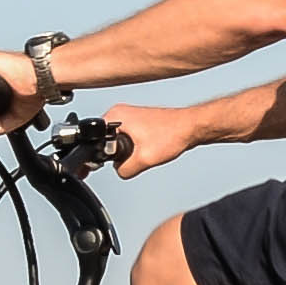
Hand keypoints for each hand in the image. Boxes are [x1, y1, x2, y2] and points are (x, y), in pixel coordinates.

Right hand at [99, 99, 228, 177]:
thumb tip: (120, 172)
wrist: (191, 128)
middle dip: (117, 154)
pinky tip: (148, 149)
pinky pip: (127, 139)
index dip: (99, 155)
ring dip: (127, 151)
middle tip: (135, 157)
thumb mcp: (142, 159)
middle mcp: (119, 112)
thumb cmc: (173, 134)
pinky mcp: (138, 122)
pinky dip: (134, 148)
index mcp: (115, 116)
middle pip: (104, 141)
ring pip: (117, 142)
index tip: (107, 162)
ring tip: (145, 151)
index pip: (94, 139)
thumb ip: (124, 170)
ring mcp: (129, 116)